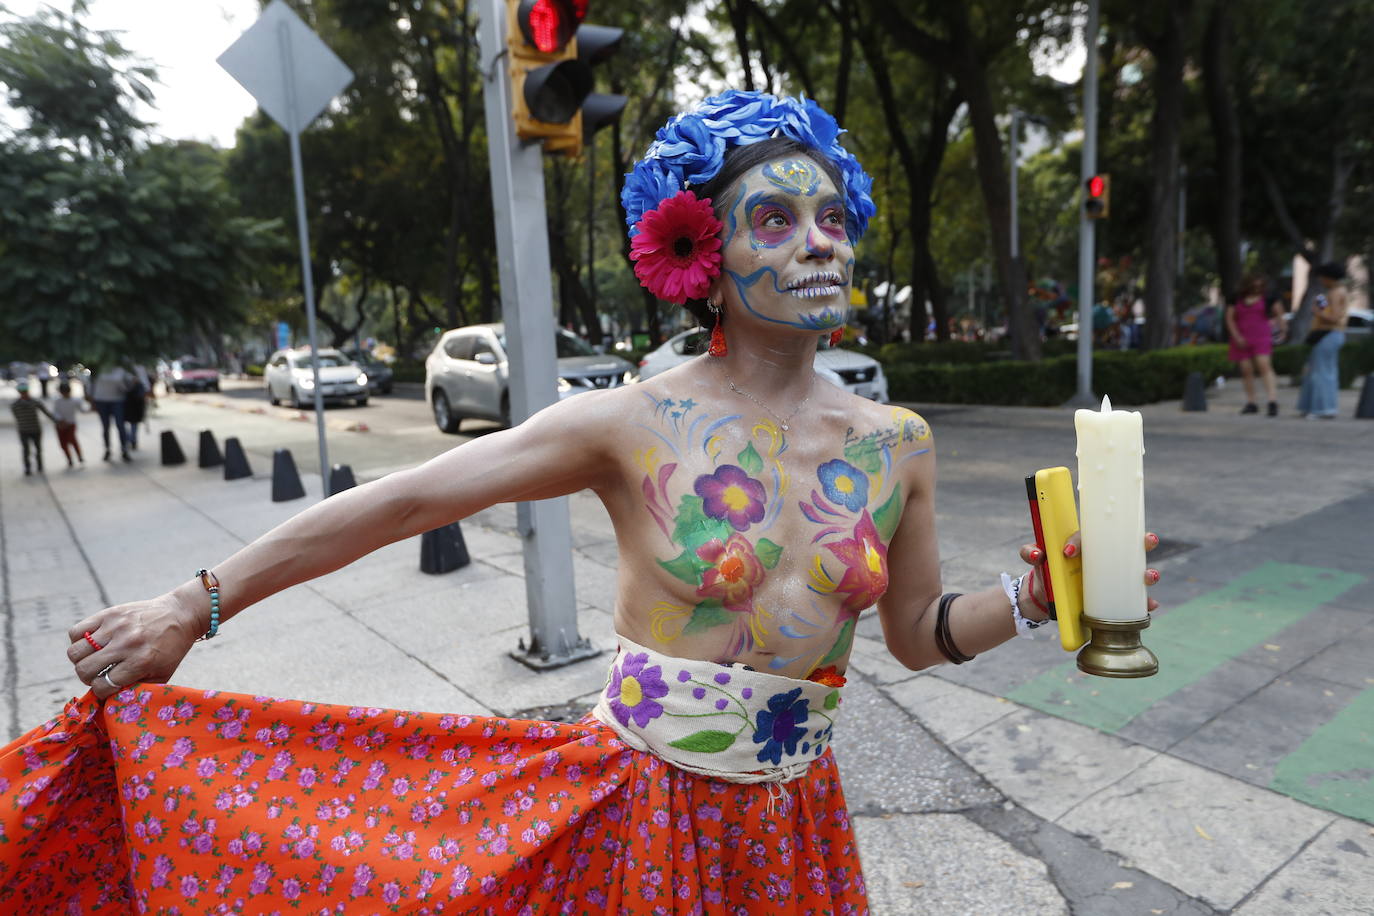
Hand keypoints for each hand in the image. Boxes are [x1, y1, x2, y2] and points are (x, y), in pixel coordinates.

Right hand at [67, 591, 202, 699]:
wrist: (181, 614)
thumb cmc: (171, 648)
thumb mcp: (162, 674)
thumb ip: (138, 690)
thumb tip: (109, 703)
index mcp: (141, 661)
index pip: (102, 686)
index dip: (101, 691)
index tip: (106, 688)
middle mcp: (126, 644)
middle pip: (84, 670)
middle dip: (87, 678)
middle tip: (97, 674)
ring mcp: (115, 627)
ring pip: (75, 652)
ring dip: (81, 661)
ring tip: (93, 659)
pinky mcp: (109, 613)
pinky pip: (76, 631)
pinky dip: (78, 640)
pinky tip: (91, 644)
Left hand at [1018, 531, 1161, 618]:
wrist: (1044, 599)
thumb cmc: (1045, 570)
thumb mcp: (1035, 557)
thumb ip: (1029, 551)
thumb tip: (1037, 554)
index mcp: (1088, 545)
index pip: (1092, 535)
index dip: (1081, 540)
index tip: (1068, 553)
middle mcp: (1105, 559)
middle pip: (1131, 546)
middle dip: (1144, 542)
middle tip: (1147, 540)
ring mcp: (1112, 579)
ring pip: (1138, 572)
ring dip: (1149, 573)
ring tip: (1148, 576)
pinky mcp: (1113, 599)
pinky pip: (1134, 601)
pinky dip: (1144, 603)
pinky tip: (1149, 605)